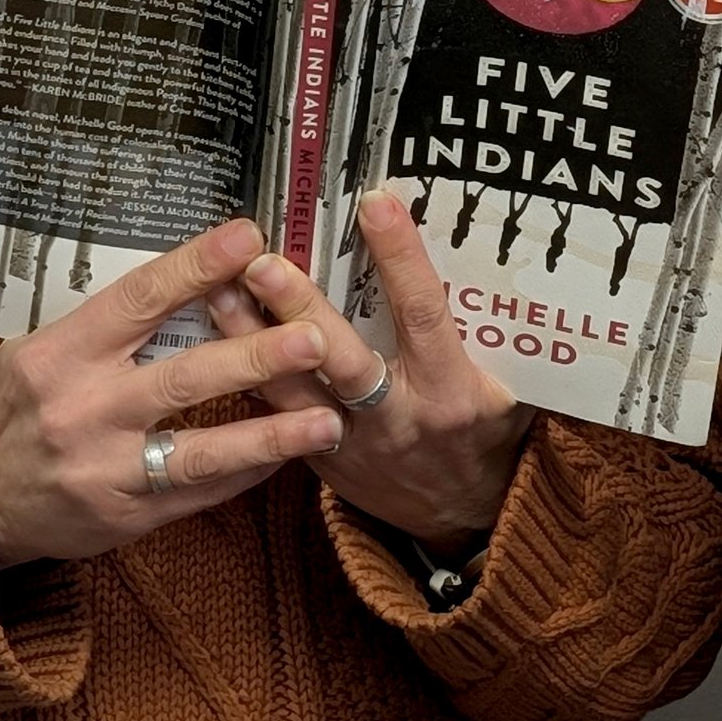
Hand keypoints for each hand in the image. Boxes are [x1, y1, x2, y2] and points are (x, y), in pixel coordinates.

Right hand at [0, 219, 346, 568]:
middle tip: (315, 335)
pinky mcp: (124, 516)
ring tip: (329, 420)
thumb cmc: (21, 406)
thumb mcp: (42, 348)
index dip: (196, 266)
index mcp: (63, 354)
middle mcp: (84, 410)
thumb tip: (199, 273)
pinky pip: (198, 493)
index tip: (250, 237)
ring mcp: (105, 469)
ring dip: (271, 433)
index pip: (139, 299)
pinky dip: (247, 470)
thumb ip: (113, 321)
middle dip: (255, 356)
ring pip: (200, 450)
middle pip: (183, 378)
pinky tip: (291, 452)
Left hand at [216, 190, 533, 553]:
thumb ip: (486, 327)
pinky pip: (277, 418)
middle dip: (300, 308)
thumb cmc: (488, 431)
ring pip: (293, 392)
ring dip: (251, 340)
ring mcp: (353, 445)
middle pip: (343, 360)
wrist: (464, 516)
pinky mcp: (319, 462)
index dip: (402, 259)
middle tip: (262, 261)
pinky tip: (213, 338)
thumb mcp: (508, 382)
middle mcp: (398, 418)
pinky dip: (245, 375)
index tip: (375, 204)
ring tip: (214, 289)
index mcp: (452, 392)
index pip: (425, 315)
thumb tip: (474, 245)